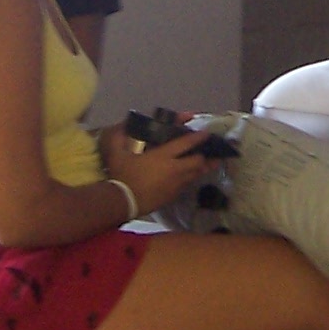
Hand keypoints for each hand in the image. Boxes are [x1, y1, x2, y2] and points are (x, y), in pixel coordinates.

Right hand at [100, 121, 216, 214]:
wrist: (124, 202)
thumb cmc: (123, 176)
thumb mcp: (117, 154)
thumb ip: (120, 138)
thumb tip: (121, 127)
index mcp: (163, 156)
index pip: (186, 143)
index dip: (198, 138)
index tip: (207, 134)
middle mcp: (174, 169)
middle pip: (198, 162)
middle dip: (205, 157)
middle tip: (211, 153)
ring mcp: (176, 184)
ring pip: (195, 175)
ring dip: (202, 169)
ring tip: (208, 165)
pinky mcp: (173, 196)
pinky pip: (186, 185)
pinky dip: (190, 179)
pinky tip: (188, 178)